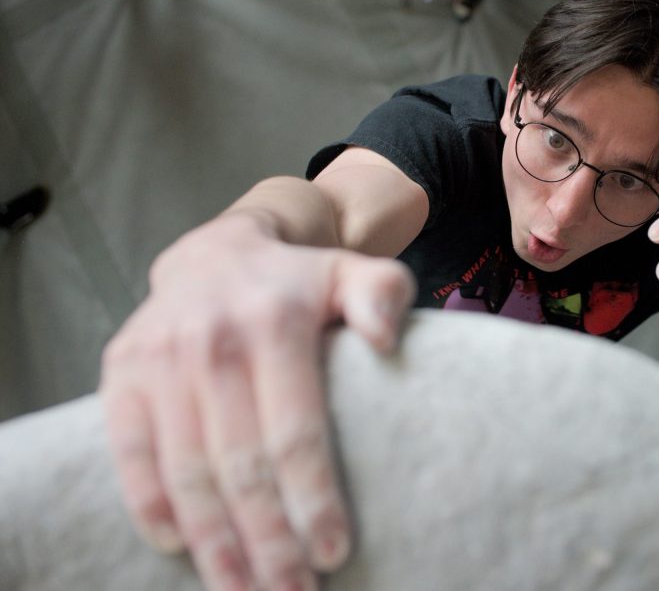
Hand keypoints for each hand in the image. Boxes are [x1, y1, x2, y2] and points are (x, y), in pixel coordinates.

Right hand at [101, 213, 415, 590]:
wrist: (214, 254)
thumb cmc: (299, 283)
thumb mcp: (353, 270)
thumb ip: (381, 294)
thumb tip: (387, 340)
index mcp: (275, 322)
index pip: (295, 431)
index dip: (312, 500)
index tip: (332, 554)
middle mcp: (211, 341)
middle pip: (241, 466)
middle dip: (267, 542)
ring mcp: (159, 359)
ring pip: (186, 472)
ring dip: (214, 544)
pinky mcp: (121, 374)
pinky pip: (129, 454)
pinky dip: (151, 507)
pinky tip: (180, 549)